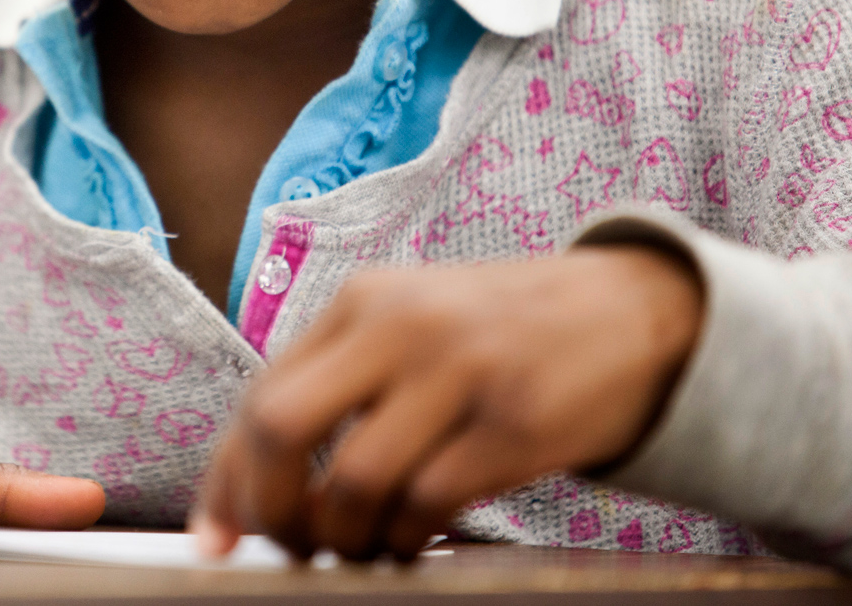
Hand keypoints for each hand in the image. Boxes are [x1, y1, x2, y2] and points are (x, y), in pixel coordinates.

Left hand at [193, 244, 702, 559]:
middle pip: (281, 427)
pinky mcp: (516, 421)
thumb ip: (342, 383)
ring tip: (362, 550)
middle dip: (269, 507)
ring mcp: (459, 371)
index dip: (228, 479)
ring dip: (345, 538)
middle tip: (290, 547)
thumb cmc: (504, 332)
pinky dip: (408, 538)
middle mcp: (400, 326)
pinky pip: (429, 502)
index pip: (259, 395)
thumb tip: (256, 477)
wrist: (637, 310)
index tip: (215, 535)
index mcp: (362, 302)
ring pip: (355, 480)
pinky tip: (416, 540)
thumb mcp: (413, 324)